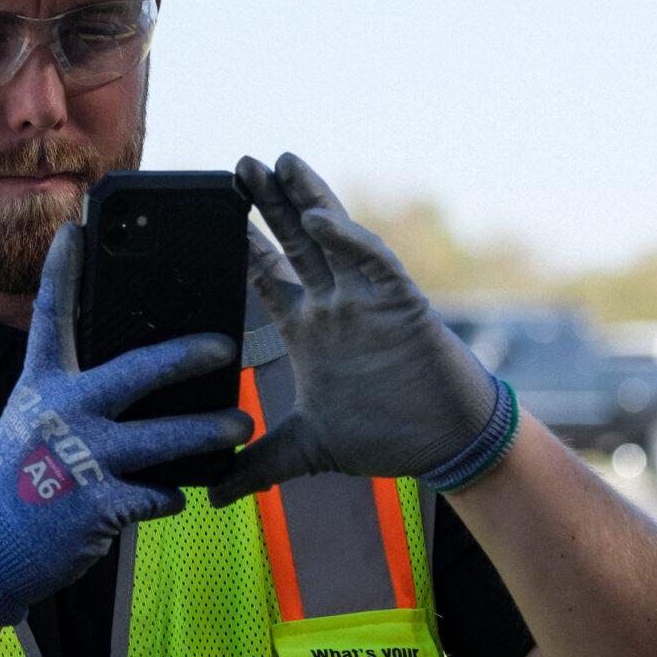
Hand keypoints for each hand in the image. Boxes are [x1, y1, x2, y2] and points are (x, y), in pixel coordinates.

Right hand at [0, 225, 252, 624]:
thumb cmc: (16, 482)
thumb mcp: (31, 424)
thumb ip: (72, 397)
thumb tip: (132, 379)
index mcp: (41, 387)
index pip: (48, 317)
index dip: (61, 272)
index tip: (76, 230)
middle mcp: (61, 414)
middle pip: (134, 371)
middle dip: (185, 356)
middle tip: (225, 346)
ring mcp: (80, 459)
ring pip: (162, 438)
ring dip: (207, 431)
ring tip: (241, 424)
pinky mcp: (98, 505)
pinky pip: (156, 494)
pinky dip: (171, 495)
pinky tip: (179, 496)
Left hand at [211, 152, 512, 507]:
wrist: (443, 444)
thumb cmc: (386, 437)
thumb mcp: (307, 451)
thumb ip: (259, 465)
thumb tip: (215, 495)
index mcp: (308, 328)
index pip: (267, 274)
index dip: (244, 242)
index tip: (213, 210)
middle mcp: (334, 304)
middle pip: (294, 241)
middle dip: (269, 203)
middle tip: (239, 165)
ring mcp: (366, 299)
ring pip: (332, 236)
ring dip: (307, 199)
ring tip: (280, 161)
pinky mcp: (400, 302)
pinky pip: (373, 260)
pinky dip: (349, 238)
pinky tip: (322, 218)